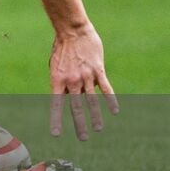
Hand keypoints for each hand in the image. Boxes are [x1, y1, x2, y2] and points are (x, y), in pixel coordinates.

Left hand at [48, 25, 117, 139]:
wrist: (72, 31)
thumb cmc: (61, 48)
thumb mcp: (55, 66)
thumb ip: (62, 82)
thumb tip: (69, 96)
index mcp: (57, 80)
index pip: (56, 104)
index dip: (56, 120)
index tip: (56, 134)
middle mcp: (72, 81)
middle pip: (76, 107)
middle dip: (79, 124)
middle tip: (83, 138)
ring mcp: (86, 76)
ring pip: (92, 101)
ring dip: (96, 117)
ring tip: (98, 129)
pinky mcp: (98, 71)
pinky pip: (106, 88)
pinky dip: (110, 100)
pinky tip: (114, 111)